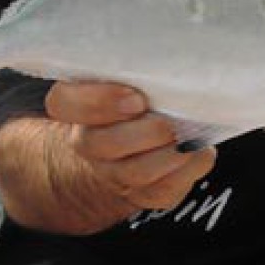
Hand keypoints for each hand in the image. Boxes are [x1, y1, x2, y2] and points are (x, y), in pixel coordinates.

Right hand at [44, 81, 215, 210]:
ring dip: (169, 154)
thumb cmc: (133, 104)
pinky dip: (189, 168)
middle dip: (146, 132)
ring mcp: (114, 173)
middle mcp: (88, 143)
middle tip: (168, 122)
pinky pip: (164, 189)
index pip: (65, 102)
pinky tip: (199, 152)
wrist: (127, 152)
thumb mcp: (126, 80)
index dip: (100, 101)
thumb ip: (139, 74)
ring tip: (188, 137)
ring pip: (137, 172)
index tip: (136, 99)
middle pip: (104, 143)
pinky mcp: (144, 193)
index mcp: (76, 108)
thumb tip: (178, 70)